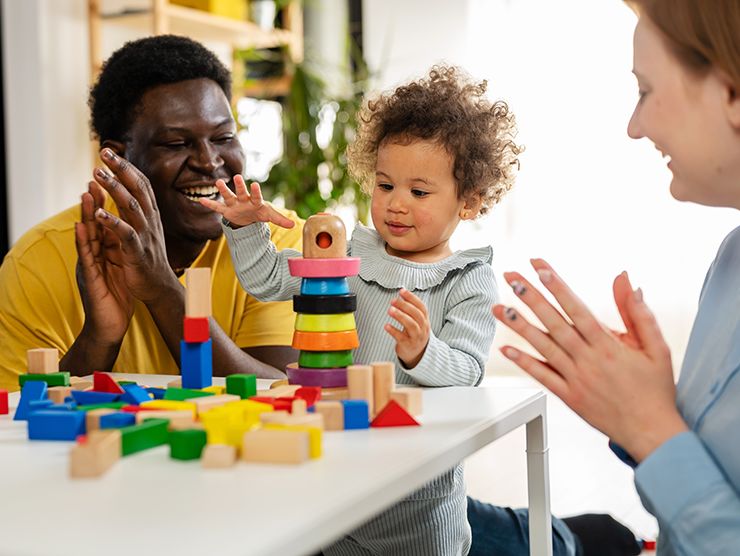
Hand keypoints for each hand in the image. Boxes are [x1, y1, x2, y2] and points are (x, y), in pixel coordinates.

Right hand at [75, 181, 133, 343]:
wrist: (109, 326)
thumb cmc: (116, 298)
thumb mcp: (121, 269)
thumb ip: (120, 251)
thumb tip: (127, 234)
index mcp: (105, 251)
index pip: (106, 222)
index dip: (108, 203)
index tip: (113, 181)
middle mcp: (95, 255)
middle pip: (95, 224)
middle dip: (96, 200)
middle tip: (96, 175)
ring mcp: (91, 265)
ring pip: (87, 236)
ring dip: (86, 214)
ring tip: (85, 192)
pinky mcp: (90, 278)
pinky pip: (86, 258)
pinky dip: (83, 241)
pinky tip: (80, 227)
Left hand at [90, 148, 177, 303]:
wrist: (160, 287)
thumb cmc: (148, 258)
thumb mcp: (146, 230)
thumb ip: (137, 210)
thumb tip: (126, 190)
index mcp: (151, 215)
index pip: (141, 184)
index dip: (126, 167)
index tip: (110, 152)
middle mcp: (150, 221)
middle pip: (137, 189)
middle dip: (121, 169)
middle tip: (104, 152)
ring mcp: (146, 236)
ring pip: (131, 206)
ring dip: (114, 188)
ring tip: (98, 174)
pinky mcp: (138, 252)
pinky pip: (125, 234)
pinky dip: (112, 222)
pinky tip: (98, 212)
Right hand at [199, 174, 295, 228]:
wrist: (248, 216)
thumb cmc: (259, 212)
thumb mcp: (269, 216)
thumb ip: (280, 220)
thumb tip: (294, 225)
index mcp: (255, 201)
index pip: (256, 196)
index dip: (256, 191)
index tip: (255, 184)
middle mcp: (244, 200)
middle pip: (241, 192)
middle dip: (239, 186)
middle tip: (236, 177)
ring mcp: (234, 204)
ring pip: (228, 196)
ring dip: (223, 190)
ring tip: (217, 182)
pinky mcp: (226, 210)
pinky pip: (217, 207)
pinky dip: (210, 204)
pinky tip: (201, 201)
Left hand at [384, 288, 429, 367]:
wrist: (417, 355)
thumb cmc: (414, 335)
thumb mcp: (417, 322)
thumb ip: (411, 310)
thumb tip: (401, 293)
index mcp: (425, 320)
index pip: (421, 307)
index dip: (412, 298)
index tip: (402, 291)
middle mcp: (423, 328)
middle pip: (417, 315)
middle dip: (405, 306)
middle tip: (393, 301)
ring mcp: (416, 338)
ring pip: (411, 325)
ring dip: (400, 316)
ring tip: (390, 310)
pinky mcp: (408, 345)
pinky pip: (401, 337)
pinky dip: (394, 331)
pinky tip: (386, 326)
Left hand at [494, 258, 687, 461]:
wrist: (651, 432)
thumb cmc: (655, 388)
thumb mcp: (656, 347)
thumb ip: (638, 313)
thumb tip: (628, 281)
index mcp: (609, 345)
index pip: (576, 308)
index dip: (556, 286)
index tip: (540, 267)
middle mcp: (589, 359)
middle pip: (554, 322)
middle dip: (531, 297)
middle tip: (512, 277)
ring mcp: (576, 379)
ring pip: (543, 347)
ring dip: (519, 326)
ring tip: (499, 308)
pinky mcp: (569, 397)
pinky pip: (543, 376)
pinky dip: (524, 362)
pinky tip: (506, 348)